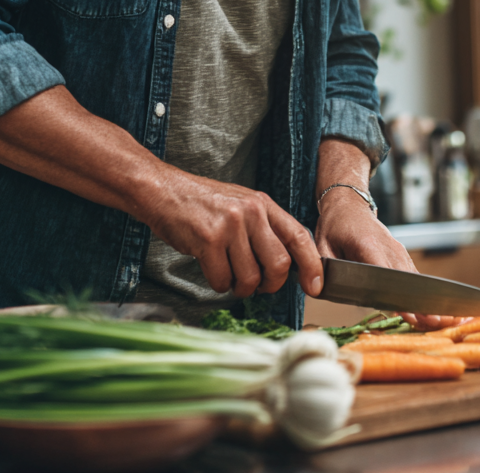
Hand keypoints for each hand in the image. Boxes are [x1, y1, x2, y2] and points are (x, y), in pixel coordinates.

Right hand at [137, 165, 323, 299]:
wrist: (164, 192)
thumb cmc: (202, 203)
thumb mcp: (241, 204)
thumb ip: (263, 228)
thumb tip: (285, 265)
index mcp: (262, 204)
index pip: (298, 236)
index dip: (311, 264)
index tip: (314, 286)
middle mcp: (251, 211)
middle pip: (279, 265)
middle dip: (270, 284)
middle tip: (257, 284)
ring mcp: (230, 225)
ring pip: (250, 278)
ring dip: (240, 287)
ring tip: (228, 273)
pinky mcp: (208, 240)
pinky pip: (223, 280)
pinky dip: (219, 284)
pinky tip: (211, 269)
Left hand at [313, 184, 460, 330]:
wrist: (348, 202)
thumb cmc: (334, 225)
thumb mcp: (322, 244)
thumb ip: (322, 267)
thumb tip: (317, 289)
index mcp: (368, 244)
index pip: (386, 274)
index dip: (397, 295)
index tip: (409, 314)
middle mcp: (388, 246)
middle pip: (405, 278)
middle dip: (417, 302)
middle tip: (431, 323)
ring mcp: (397, 248)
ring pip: (412, 276)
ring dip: (422, 298)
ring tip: (434, 320)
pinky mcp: (400, 252)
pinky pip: (411, 272)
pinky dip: (419, 290)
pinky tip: (425, 308)